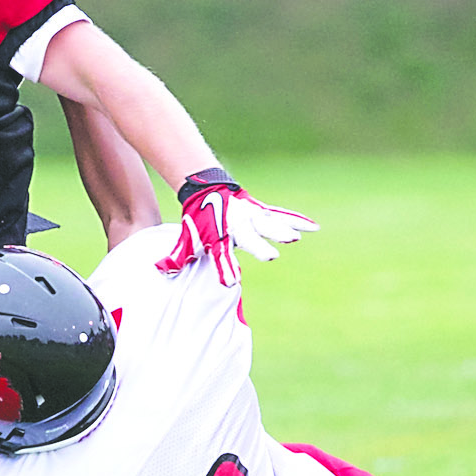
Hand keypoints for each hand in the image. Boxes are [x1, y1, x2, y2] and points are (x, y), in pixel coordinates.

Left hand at [155, 169, 316, 285]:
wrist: (209, 191)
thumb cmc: (200, 220)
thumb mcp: (188, 237)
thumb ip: (179, 254)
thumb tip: (161, 269)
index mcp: (220, 235)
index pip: (222, 255)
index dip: (226, 269)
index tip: (231, 283)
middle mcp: (238, 226)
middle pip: (251, 237)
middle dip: (260, 245)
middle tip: (271, 256)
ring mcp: (252, 217)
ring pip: (269, 224)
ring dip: (282, 230)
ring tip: (295, 239)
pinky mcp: (262, 212)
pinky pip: (282, 217)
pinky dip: (297, 221)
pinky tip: (314, 228)